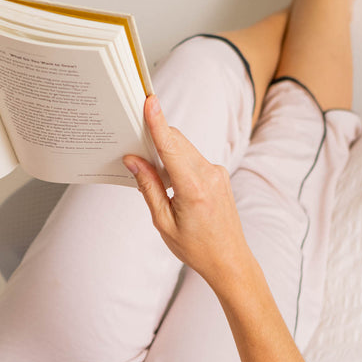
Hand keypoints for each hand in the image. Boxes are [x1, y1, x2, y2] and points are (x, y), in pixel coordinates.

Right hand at [123, 95, 255, 287]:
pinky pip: (193, 158)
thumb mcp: (163, 222)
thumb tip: (133, 160)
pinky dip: (177, 159)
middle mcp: (209, 175)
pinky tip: (167, 176)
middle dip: (155, 136)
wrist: (230, 260)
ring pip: (185, 148)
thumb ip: (149, 187)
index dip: (158, 123)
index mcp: (194, 188)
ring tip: (148, 166)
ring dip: (165, 149)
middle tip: (132, 137)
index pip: (171, 147)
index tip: (150, 101)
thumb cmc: (196, 248)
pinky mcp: (219, 175)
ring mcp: (217, 173)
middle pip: (177, 141)